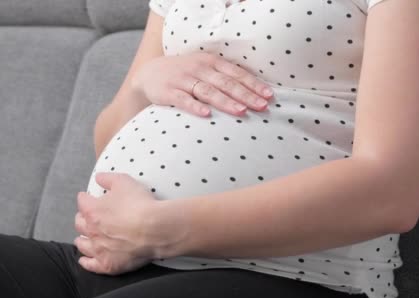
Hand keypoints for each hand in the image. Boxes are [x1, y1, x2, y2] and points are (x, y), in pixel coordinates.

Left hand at [74, 172, 183, 274]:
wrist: (155, 229)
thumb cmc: (140, 205)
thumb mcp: (124, 182)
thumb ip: (108, 179)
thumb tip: (99, 178)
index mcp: (92, 210)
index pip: (82, 201)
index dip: (86, 198)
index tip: (87, 197)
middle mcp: (92, 230)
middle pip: (79, 224)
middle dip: (82, 218)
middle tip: (87, 217)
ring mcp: (99, 249)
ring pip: (83, 244)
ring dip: (82, 239)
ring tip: (83, 238)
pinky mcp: (108, 264)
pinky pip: (91, 265)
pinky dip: (86, 262)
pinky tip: (85, 260)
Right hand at [132, 51, 274, 116]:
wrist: (149, 74)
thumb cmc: (185, 74)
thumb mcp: (204, 69)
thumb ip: (224, 77)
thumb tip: (253, 92)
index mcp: (211, 62)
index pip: (236, 73)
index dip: (253, 85)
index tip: (268, 96)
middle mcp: (199, 69)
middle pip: (226, 83)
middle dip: (246, 95)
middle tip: (262, 106)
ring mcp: (183, 80)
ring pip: (208, 91)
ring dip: (226, 102)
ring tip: (242, 112)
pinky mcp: (168, 92)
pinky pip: (184, 100)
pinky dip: (195, 107)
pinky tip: (207, 115)